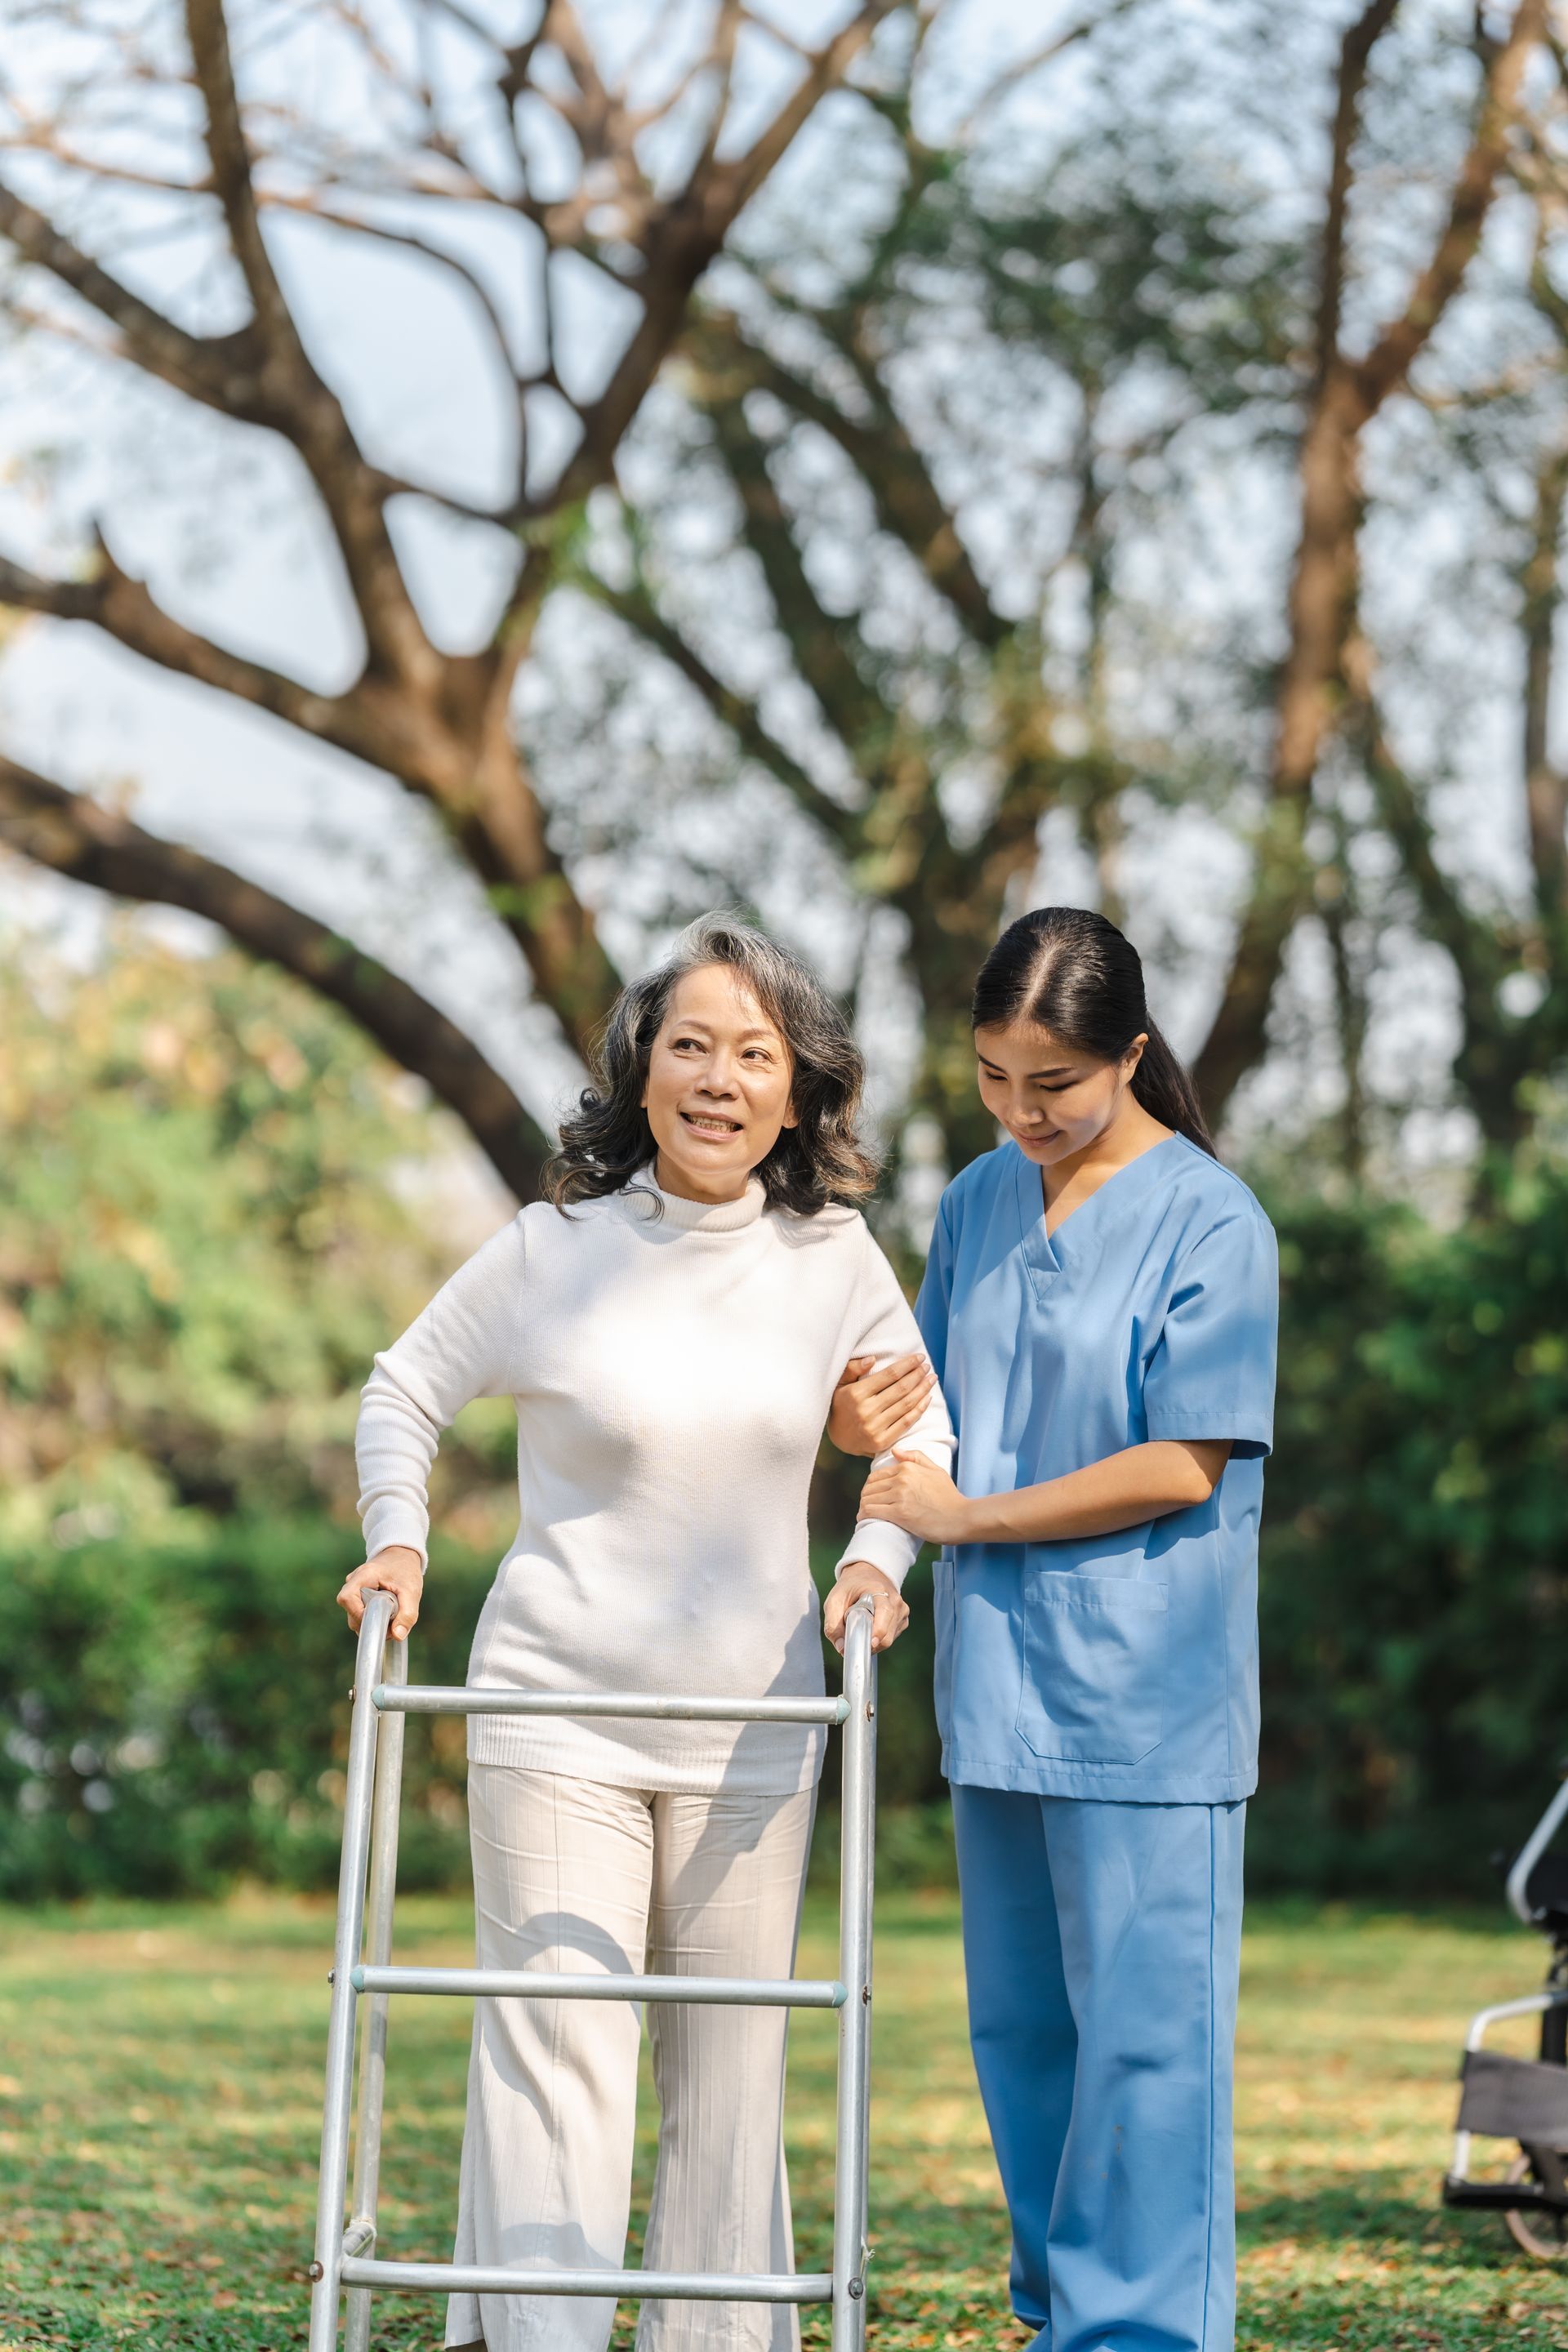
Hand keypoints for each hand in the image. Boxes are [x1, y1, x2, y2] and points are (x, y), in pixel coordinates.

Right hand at [337, 1547, 422, 1641]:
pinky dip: (372, 1617)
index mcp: (363, 1576)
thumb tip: (397, 1635)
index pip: (347, 1599)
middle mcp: (353, 1581)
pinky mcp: (358, 1595)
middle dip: (370, 1623)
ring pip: (355, 1614)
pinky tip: (387, 1615)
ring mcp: (354, 1588)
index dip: (359, 1615)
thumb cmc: (406, 1569)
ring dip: (372, 1621)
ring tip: (391, 1619)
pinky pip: (360, 1611)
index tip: (379, 1622)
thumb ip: (407, 1614)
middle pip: (350, 1612)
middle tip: (391, 1625)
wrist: (403, 1554)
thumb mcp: (412, 1591)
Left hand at [822, 1560, 908, 1653]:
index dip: (878, 1631)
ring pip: (890, 1638)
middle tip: (855, 1640)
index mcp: (879, 1591)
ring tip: (862, 1628)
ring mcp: (901, 1610)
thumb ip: (833, 1626)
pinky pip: (892, 1637)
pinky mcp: (903, 1619)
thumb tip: (841, 1649)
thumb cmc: (849, 1588)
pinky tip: (871, 1627)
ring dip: (874, 1641)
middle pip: (888, 1633)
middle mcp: (895, 1601)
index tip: (869, 1643)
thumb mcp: (834, 1601)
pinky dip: (880, 1638)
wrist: (865, 1575)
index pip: (885, 1613)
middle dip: (870, 1643)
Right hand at [828, 1351, 937, 1456]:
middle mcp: (866, 1410)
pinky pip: (906, 1422)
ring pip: (906, 1404)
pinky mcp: (882, 1441)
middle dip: (917, 1375)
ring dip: (923, 1389)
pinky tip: (927, 1397)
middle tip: (927, 1367)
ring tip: (931, 1379)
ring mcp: (875, 1428)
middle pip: (901, 1388)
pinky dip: (920, 1409)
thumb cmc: (841, 1406)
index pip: (889, 1375)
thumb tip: (872, 1359)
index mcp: (856, 1393)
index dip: (907, 1364)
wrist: (838, 1438)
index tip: (919, 1357)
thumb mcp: (839, 1384)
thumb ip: (852, 1369)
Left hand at [859, 1448, 973, 1544]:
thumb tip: (894, 1451)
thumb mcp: (936, 1471)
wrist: (961, 1517)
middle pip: (869, 1487)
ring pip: (868, 1499)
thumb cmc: (949, 1496)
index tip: (871, 1497)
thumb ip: (916, 1458)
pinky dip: (864, 1516)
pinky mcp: (899, 1513)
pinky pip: (871, 1511)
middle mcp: (901, 1479)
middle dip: (865, 1497)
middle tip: (867, 1507)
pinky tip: (863, 1520)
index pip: (876, 1476)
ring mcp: (900, 1495)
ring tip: (864, 1515)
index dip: (870, 1487)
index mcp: (907, 1468)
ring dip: (863, 1507)